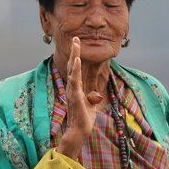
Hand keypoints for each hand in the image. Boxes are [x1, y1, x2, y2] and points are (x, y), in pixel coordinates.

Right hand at [57, 37, 103, 159]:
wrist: (79, 131)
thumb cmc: (84, 119)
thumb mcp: (91, 106)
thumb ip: (92, 98)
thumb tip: (96, 95)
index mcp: (76, 88)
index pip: (76, 69)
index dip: (76, 57)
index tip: (77, 45)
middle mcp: (72, 87)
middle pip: (73, 65)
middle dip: (74, 51)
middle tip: (75, 38)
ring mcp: (73, 90)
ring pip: (73, 69)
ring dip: (75, 55)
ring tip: (76, 43)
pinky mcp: (75, 95)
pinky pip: (75, 80)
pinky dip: (76, 69)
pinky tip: (77, 60)